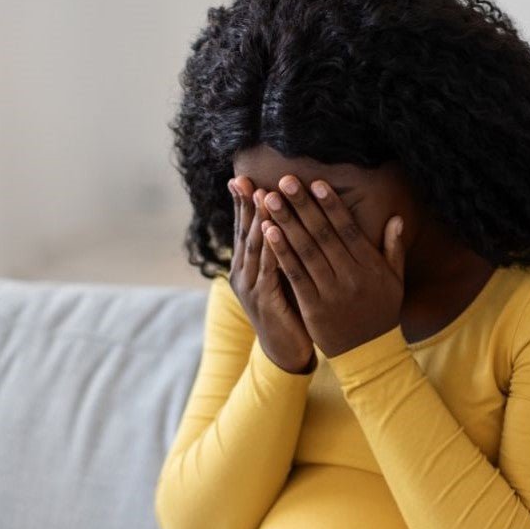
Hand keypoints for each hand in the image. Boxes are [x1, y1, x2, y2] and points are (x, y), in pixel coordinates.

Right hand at [227, 176, 317, 374]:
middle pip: (243, 233)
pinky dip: (271, 248)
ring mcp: (250, 287)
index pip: (243, 228)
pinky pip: (268, 268)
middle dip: (244, 205)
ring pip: (254, 247)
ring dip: (258, 220)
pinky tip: (273, 230)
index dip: (241, 203)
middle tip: (243, 178)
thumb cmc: (289, 310)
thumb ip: (279, 252)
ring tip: (261, 195)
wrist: (286, 351)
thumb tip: (285, 221)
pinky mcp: (265, 300)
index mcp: (246, 267)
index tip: (240, 177)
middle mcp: (242, 274)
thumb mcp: (281, 276)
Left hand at [258, 175, 406, 359]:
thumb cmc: (381, 314)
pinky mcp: (312, 307)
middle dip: (302, 205)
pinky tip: (268, 233)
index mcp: (370, 266)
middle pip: (322, 234)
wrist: (370, 354)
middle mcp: (351, 275)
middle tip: (284, 180)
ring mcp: (331, 291)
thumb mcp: (395, 281)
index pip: (347, 228)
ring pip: (305, 251)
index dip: (330, 204)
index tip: (315, 182)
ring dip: (285, 223)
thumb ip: (394, 249)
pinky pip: (294, 275)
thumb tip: (396, 218)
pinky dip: (281, 253)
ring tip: (269, 200)